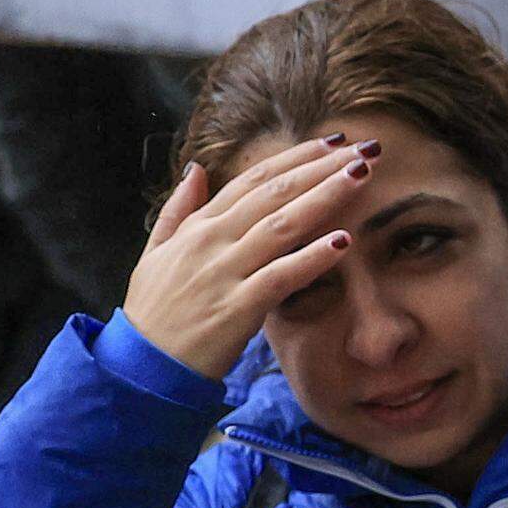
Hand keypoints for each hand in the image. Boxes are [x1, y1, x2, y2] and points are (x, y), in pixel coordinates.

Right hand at [122, 136, 381, 380]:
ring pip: (282, 225)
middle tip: (365, 150)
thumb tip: (196, 169)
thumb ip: (178, 210)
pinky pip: (281, 277)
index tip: (333, 142)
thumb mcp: (156, 253)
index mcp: (199, 227)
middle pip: (275, 193)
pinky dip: (311, 258)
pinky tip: (343, 242)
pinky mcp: (237, 307)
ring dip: (324, 197)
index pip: (253, 180)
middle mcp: (212, 242)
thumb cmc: (156, 311)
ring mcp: (225, 272)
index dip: (295, 158)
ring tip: (361, 177)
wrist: (143, 365)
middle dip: (321, 168)